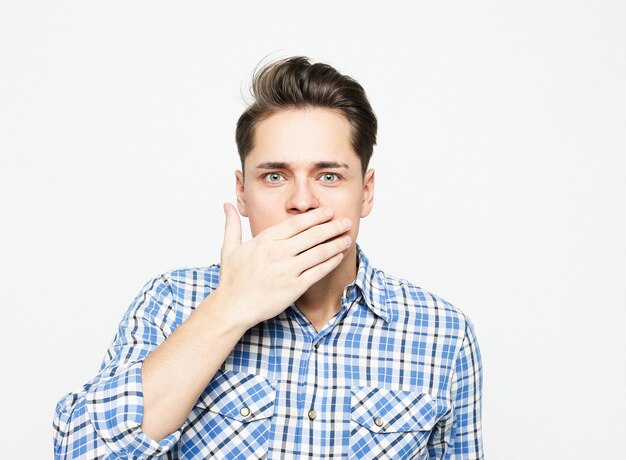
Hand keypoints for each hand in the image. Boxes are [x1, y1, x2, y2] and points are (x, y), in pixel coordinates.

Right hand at [211, 203, 351, 328]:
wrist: (233, 307)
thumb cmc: (232, 279)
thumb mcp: (230, 248)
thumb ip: (232, 224)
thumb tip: (227, 205)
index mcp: (266, 240)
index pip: (297, 223)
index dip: (316, 216)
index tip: (329, 211)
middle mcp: (279, 253)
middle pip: (313, 235)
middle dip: (333, 227)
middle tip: (346, 221)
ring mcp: (288, 270)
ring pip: (319, 252)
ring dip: (336, 244)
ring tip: (348, 237)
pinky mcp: (295, 287)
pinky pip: (318, 272)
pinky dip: (331, 263)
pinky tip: (339, 256)